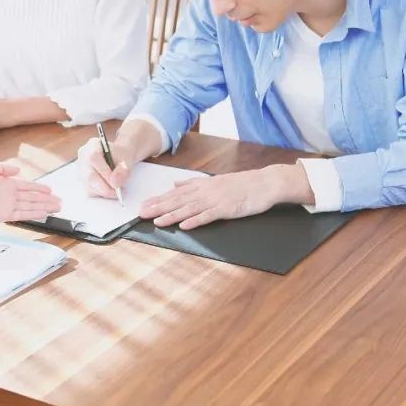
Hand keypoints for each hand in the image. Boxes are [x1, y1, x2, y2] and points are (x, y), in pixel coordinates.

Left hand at [0, 162, 60, 221]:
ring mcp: (8, 205)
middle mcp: (10, 195)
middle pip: (33, 197)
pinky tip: (43, 214)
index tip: (51, 189)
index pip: (28, 186)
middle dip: (46, 199)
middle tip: (60, 201)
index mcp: (7, 183)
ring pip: (31, 206)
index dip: (40, 188)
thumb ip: (4, 168)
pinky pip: (22, 215)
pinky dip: (33, 214)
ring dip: (44, 207)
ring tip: (57, 208)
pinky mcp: (4, 215)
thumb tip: (18, 170)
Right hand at [77, 136, 137, 199]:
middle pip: (89, 175)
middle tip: (117, 192)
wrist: (118, 158)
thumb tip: (115, 183)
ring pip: (88, 185)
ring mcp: (80, 168)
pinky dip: (101, 193)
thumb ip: (123, 170)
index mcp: (93, 145)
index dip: (104, 172)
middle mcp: (83, 156)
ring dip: (104, 191)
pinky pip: (89, 191)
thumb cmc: (121, 157)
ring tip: (116, 189)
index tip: (116, 183)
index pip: (94, 158)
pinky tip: (108, 188)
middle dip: (105, 187)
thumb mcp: (127, 160)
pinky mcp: (81, 180)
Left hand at [139, 164, 304, 229]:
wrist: (264, 183)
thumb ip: (193, 184)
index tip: (143, 205)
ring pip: (189, 208)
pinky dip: (195, 220)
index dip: (158, 200)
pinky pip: (208, 216)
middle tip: (142, 214)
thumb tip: (175, 185)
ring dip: (172, 215)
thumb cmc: (240, 184)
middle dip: (158, 208)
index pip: (175, 194)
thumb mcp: (214, 181)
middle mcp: (205, 191)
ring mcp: (216, 200)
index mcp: (201, 185)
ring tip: (157, 222)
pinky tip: (184, 225)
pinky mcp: (227, 209)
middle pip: (178, 201)